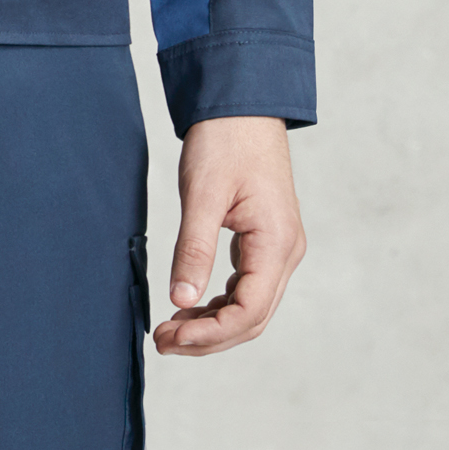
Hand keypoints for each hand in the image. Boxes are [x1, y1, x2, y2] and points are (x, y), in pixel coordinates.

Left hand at [156, 116, 304, 356]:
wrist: (242, 107)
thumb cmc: (225, 142)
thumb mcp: (203, 195)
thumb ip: (193, 249)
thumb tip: (181, 301)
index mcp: (276, 243)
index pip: (249, 312)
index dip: (210, 334)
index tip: (170, 338)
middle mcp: (286, 252)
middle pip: (252, 319)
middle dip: (208, 338)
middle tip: (162, 342)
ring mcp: (279, 249)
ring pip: (251, 309)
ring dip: (212, 326)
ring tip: (169, 330)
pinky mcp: (266, 243)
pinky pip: (247, 289)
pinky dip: (218, 306)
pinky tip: (188, 308)